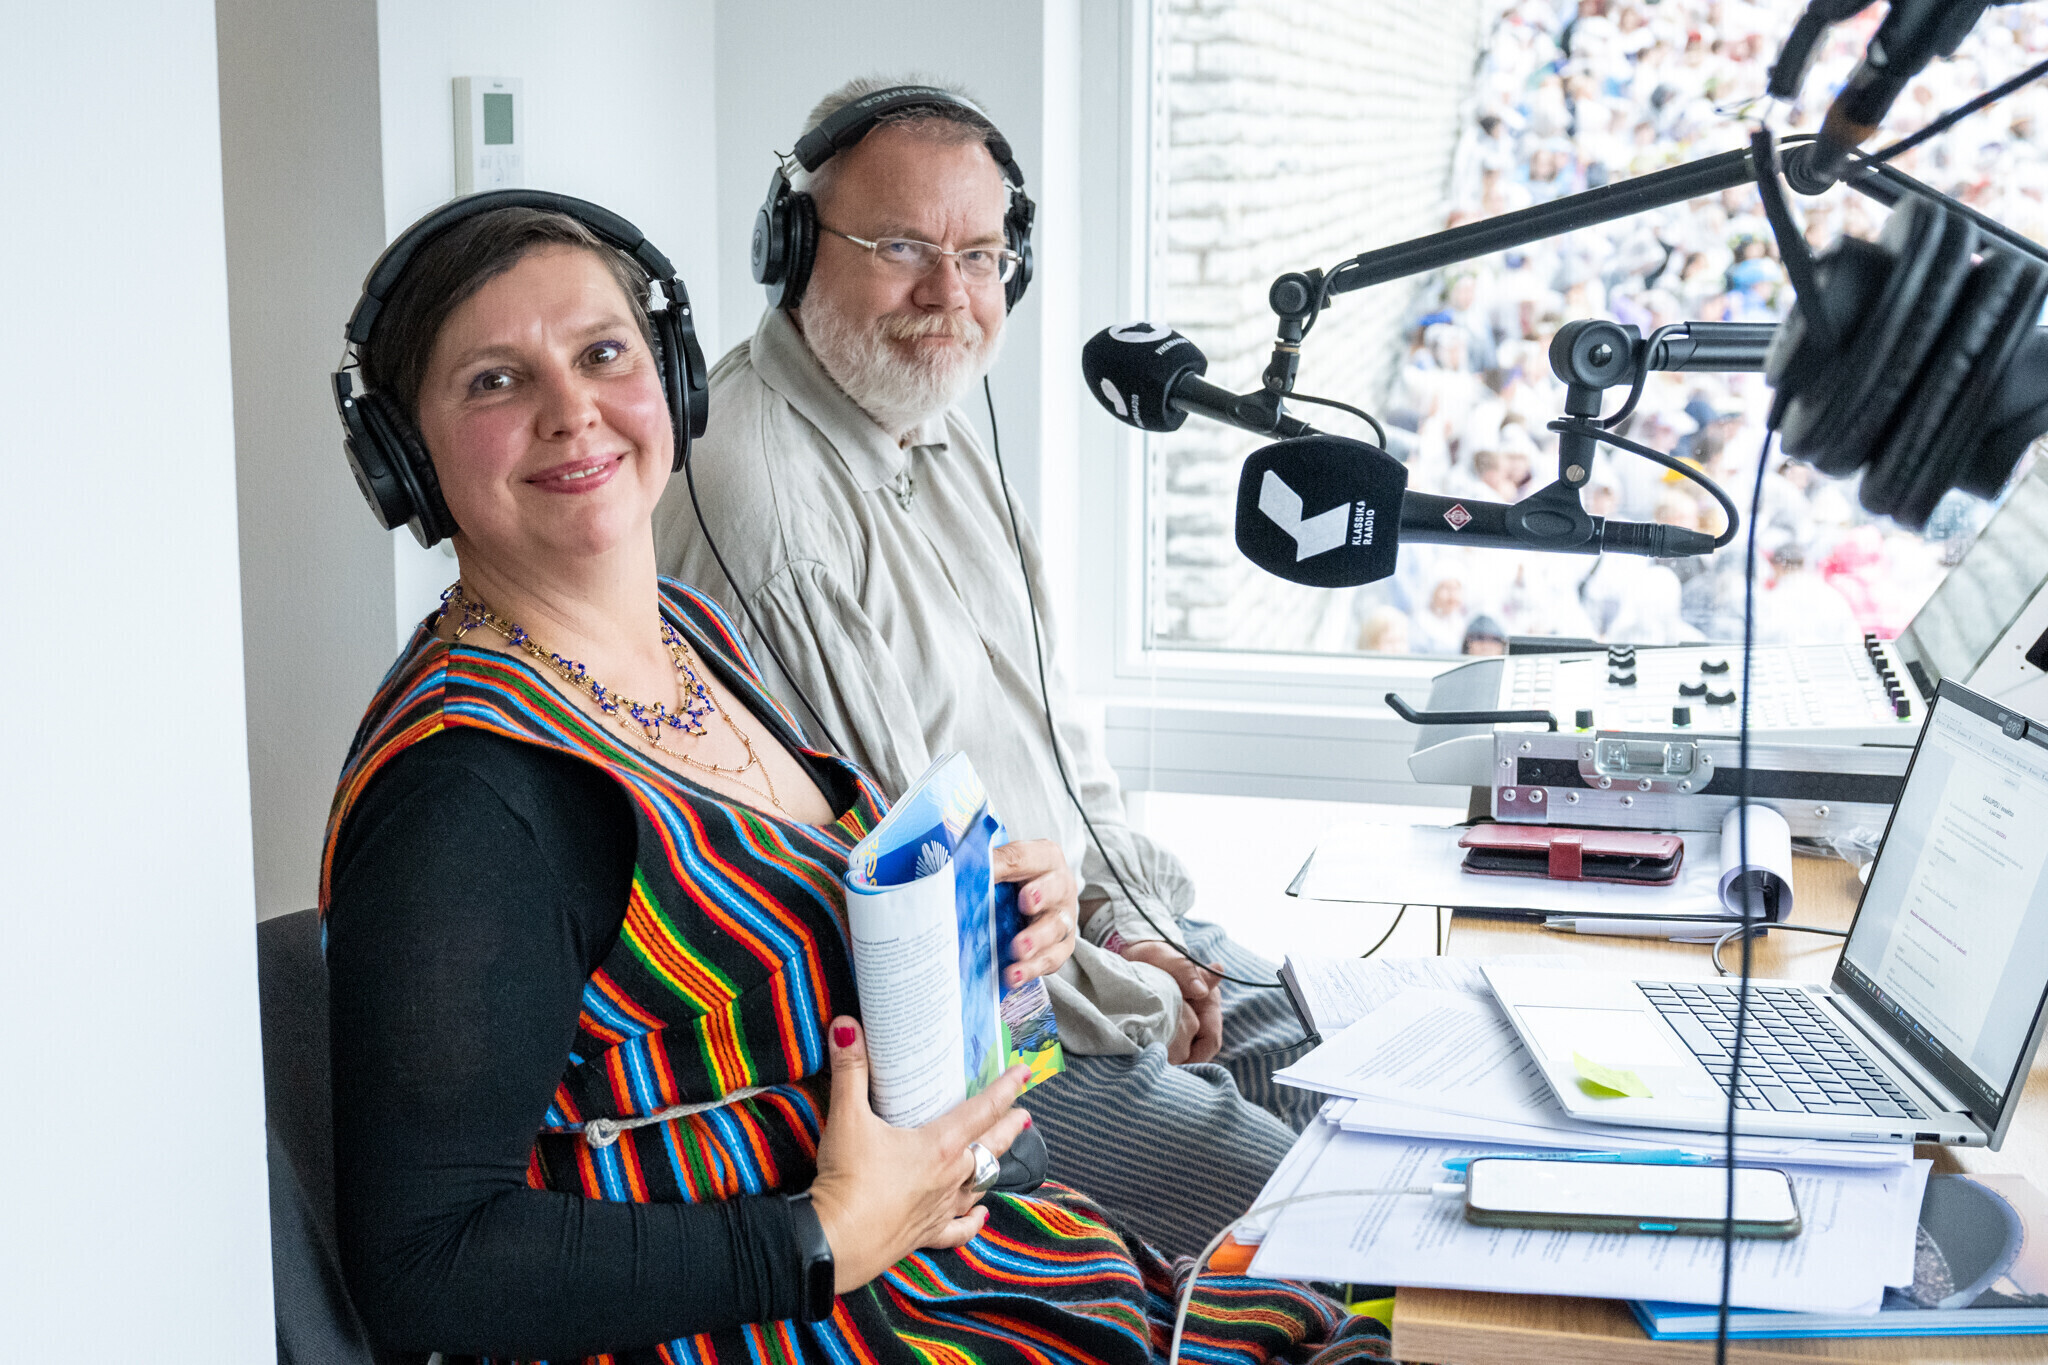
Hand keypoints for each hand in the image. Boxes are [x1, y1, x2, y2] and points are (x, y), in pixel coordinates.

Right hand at [808, 1018, 1031, 1293]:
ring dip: (996, 1167)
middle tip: (1024, 1114)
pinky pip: (957, 1229)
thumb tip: (846, 1025)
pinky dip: (972, 1222)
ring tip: (1007, 1154)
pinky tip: (981, 1215)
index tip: (1025, 1073)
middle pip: (991, 1146)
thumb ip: (851, 1070)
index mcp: (939, 1145)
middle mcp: (950, 1176)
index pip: (982, 1109)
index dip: (1006, 1088)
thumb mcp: (847, 1118)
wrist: (835, 1242)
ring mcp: (940, 1208)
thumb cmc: (848, 1179)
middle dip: (1009, 1127)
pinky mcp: (925, 1235)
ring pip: (981, 1184)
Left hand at [994, 839, 1077, 988]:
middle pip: (1055, 888)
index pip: (1025, 857)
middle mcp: (1060, 885)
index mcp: (1043, 858)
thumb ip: (985, 866)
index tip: (990, 872)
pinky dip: (1032, 969)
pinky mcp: (1062, 946)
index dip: (1009, 865)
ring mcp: (1064, 917)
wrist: (1031, 904)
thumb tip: (957, 872)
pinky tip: (1013, 976)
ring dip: (1036, 939)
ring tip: (1018, 950)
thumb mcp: (1001, 867)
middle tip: (1025, 904)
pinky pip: (1052, 958)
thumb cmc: (1013, 881)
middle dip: (1041, 895)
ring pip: (1056, 927)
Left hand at [1122, 940, 1224, 1065]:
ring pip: (1185, 1055)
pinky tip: (1145, 1059)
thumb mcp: (1166, 957)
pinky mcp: (1171, 1030)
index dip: (1196, 1055)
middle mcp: (1202, 1016)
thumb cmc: (1155, 954)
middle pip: (1199, 1053)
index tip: (1175, 1063)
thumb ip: (1184, 970)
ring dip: (1171, 1062)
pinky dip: (1161, 1056)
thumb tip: (1201, 990)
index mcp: (1209, 1000)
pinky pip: (1170, 1051)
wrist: (1136, 955)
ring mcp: (1187, 1026)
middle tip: (1157, 1069)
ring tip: (1149, 1066)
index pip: (1211, 1038)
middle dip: (1181, 1063)